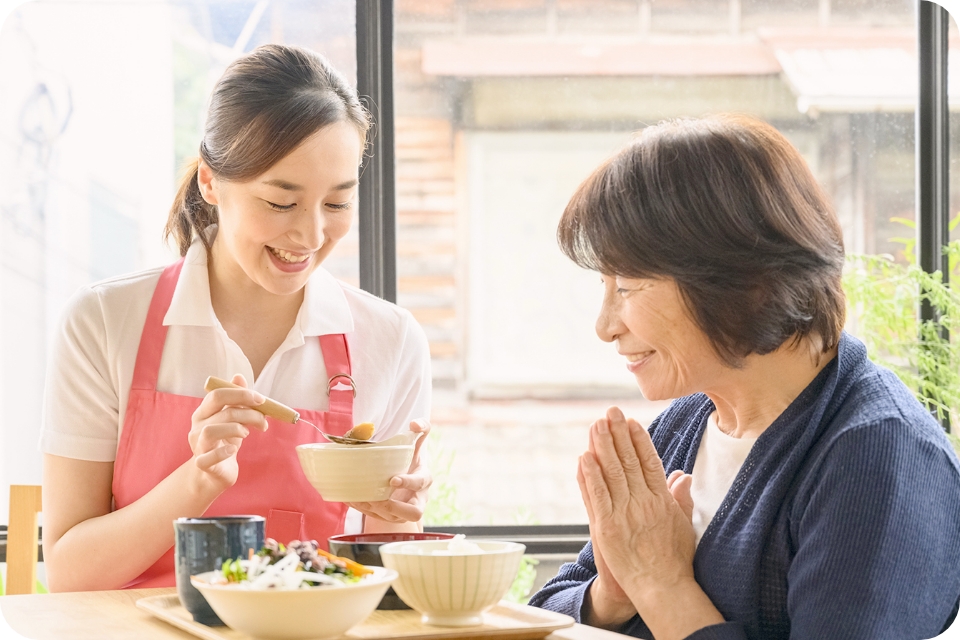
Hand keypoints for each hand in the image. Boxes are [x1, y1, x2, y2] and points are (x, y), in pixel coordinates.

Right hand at [187, 374, 267, 494]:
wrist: (216, 472)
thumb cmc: (226, 442)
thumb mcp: (234, 419)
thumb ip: (237, 400)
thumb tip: (238, 376)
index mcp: (204, 412)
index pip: (218, 395)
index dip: (241, 394)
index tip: (261, 400)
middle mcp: (197, 426)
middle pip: (222, 412)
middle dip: (248, 413)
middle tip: (263, 421)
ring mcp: (197, 445)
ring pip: (211, 431)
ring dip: (236, 429)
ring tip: (247, 434)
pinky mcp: (202, 464)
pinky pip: (209, 456)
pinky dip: (223, 452)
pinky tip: (233, 450)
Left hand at [348, 419, 432, 523]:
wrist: (404, 479)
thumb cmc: (410, 461)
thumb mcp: (416, 445)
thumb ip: (421, 429)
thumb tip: (415, 423)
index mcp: (424, 480)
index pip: (420, 484)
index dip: (408, 482)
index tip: (392, 479)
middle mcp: (416, 500)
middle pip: (414, 513)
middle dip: (395, 508)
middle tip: (379, 499)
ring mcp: (403, 512)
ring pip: (392, 518)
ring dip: (376, 509)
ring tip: (361, 497)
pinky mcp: (389, 517)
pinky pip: (377, 518)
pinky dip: (363, 509)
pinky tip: (351, 498)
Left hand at [579, 407, 696, 614]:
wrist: (661, 588)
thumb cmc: (675, 560)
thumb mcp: (685, 525)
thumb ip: (681, 498)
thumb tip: (683, 475)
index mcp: (662, 500)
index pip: (650, 462)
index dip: (640, 440)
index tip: (632, 422)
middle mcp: (643, 502)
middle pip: (628, 461)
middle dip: (618, 434)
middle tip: (610, 412)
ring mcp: (623, 514)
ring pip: (611, 473)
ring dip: (602, 446)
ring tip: (596, 425)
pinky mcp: (606, 527)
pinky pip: (596, 495)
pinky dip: (589, 475)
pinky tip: (584, 457)